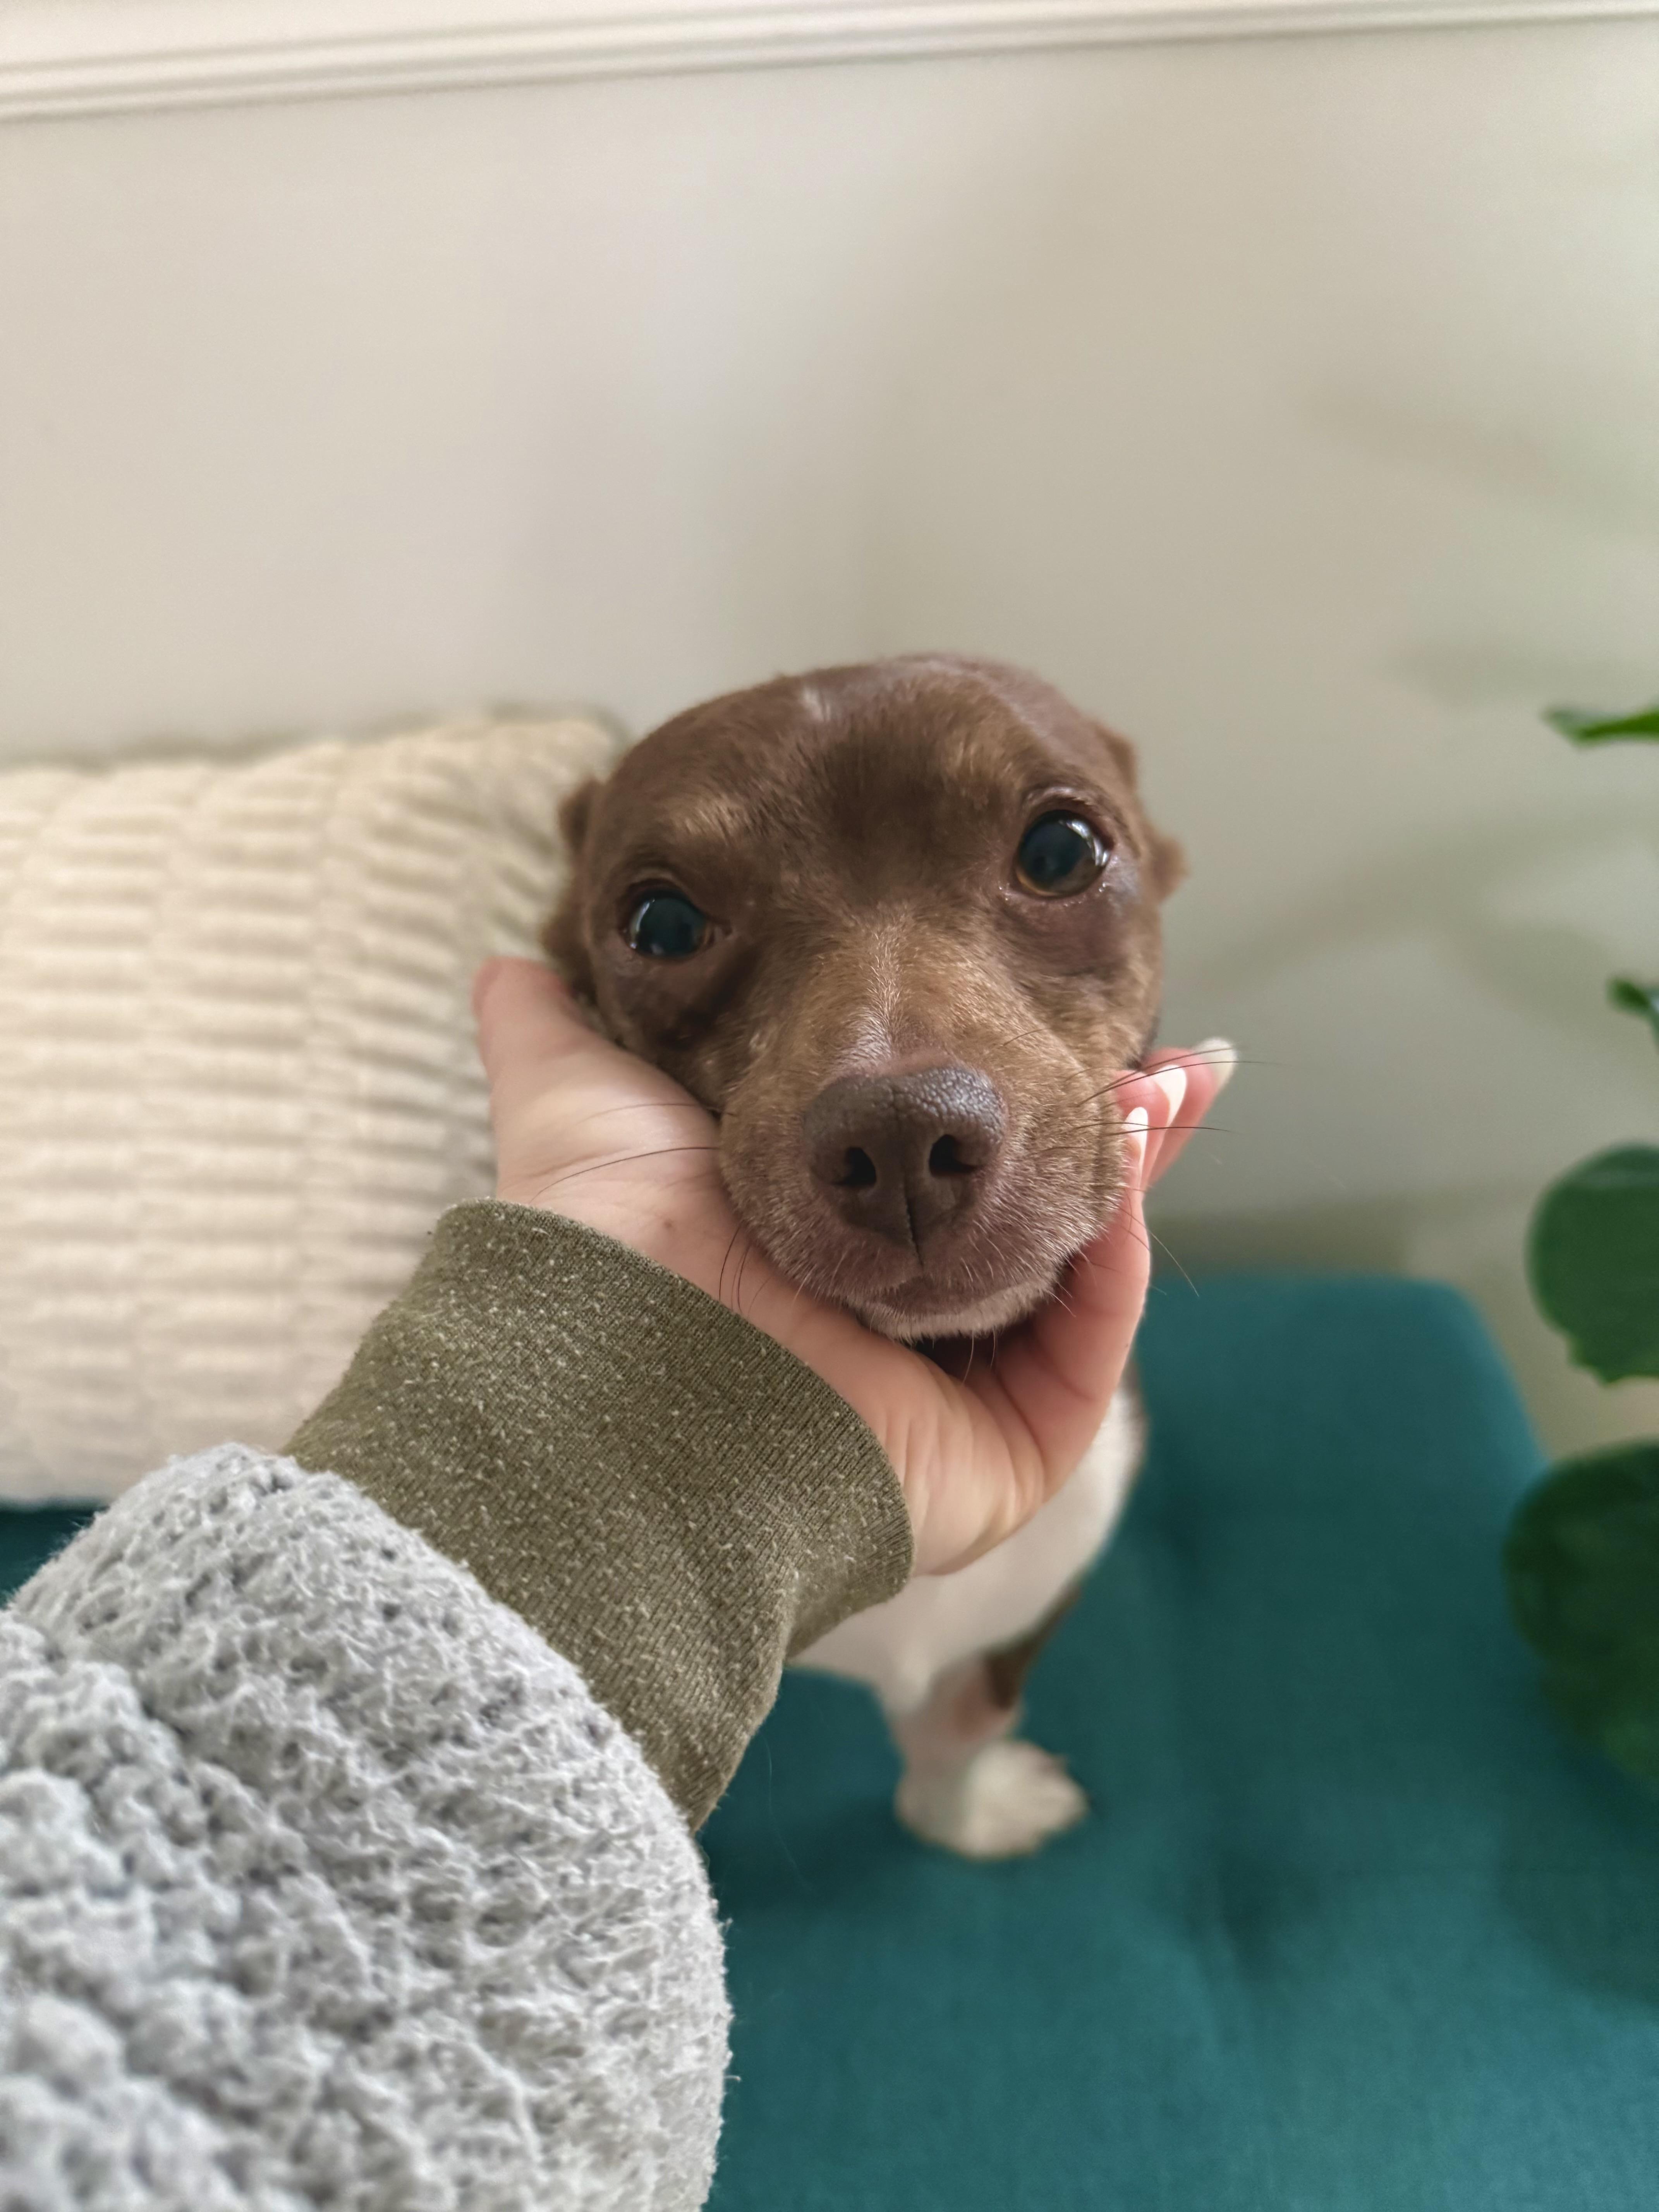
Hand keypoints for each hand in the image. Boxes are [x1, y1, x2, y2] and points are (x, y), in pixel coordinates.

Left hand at [473, 958, 1231, 1575]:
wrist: (629, 1367)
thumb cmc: (610, 1239)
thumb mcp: (585, 1101)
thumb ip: (559, 1035)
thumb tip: (510, 962)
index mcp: (811, 1259)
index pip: (936, 1171)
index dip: (1000, 1092)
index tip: (1046, 1017)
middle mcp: (884, 1332)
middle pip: (1024, 1219)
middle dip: (1098, 1128)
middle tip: (1156, 1053)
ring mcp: (950, 1399)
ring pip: (1074, 1279)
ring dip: (1131, 1175)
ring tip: (1171, 1082)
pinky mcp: (1001, 1458)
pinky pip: (1087, 1354)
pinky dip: (1120, 1262)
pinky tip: (1130, 1170)